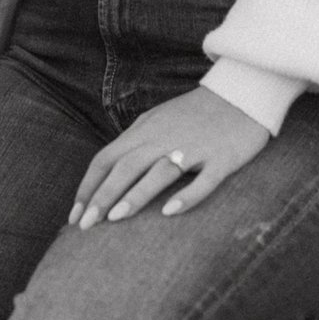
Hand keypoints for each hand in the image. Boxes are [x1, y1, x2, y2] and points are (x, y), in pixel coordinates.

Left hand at [72, 87, 269, 227]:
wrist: (243, 93)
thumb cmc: (196, 113)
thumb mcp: (158, 121)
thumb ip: (134, 143)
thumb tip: (108, 173)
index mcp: (145, 130)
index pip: (106, 159)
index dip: (88, 187)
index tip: (75, 216)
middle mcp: (164, 137)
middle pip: (126, 166)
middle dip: (103, 196)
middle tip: (86, 226)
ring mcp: (194, 147)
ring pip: (159, 172)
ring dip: (136, 194)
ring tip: (116, 218)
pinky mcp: (222, 158)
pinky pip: (204, 180)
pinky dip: (187, 195)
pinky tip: (170, 212)